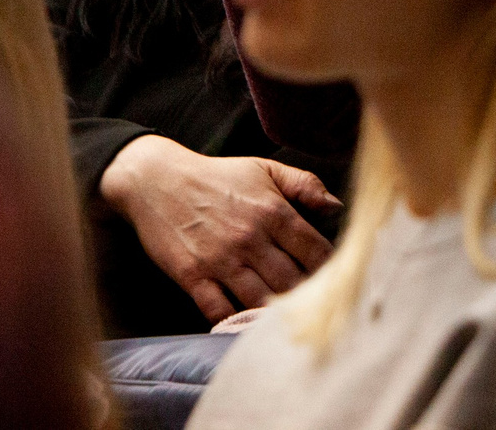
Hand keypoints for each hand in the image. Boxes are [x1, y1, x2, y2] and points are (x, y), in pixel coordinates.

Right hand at [98, 134, 340, 323]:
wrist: (157, 181)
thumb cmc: (217, 176)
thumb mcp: (264, 169)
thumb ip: (304, 184)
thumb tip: (336, 206)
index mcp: (273, 212)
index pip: (314, 249)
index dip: (330, 268)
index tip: (337, 279)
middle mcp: (250, 238)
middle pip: (291, 280)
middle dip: (308, 296)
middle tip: (317, 307)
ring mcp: (220, 260)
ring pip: (260, 299)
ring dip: (276, 313)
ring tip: (289, 321)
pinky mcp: (192, 276)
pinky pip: (218, 310)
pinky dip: (234, 322)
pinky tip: (247, 326)